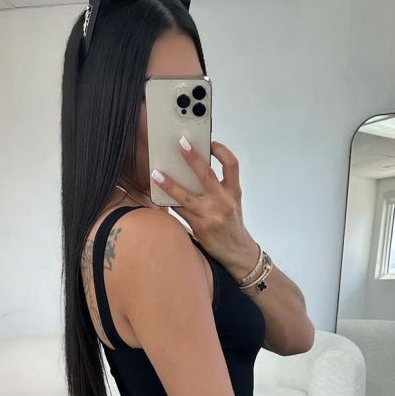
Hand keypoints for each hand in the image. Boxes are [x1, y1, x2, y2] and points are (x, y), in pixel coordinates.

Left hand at [151, 138, 258, 278]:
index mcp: (234, 192)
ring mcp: (211, 215)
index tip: (210, 143)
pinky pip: (180, 212)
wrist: (238, 253)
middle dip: (193, 157)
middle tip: (180, 144)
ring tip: (156, 175)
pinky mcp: (200, 227)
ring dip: (169, 184)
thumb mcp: (233, 204)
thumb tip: (195, 172)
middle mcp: (224, 201)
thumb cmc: (232, 225)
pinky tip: (158, 197)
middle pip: (207, 174)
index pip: (232, 165)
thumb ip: (219, 189)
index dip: (222, 151)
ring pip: (186, 196)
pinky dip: (169, 203)